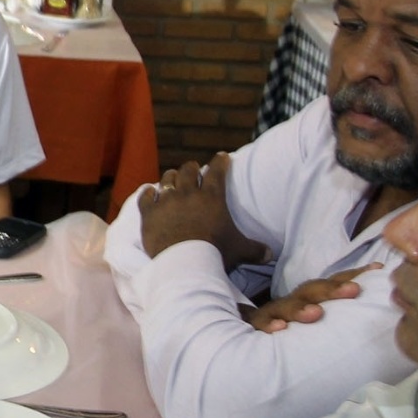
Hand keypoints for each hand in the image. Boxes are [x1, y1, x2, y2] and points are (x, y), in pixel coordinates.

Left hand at [137, 154, 268, 269]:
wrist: (185, 262)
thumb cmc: (215, 252)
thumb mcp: (240, 250)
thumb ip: (255, 249)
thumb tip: (271, 254)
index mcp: (212, 197)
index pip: (217, 172)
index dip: (220, 162)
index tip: (222, 156)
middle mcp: (188, 193)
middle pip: (188, 171)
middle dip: (192, 168)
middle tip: (193, 168)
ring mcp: (166, 201)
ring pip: (167, 179)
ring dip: (171, 177)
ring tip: (172, 177)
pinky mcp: (149, 213)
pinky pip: (146, 197)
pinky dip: (147, 193)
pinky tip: (149, 191)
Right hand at [244, 263, 381, 333]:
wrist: (240, 337)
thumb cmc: (286, 329)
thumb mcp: (309, 317)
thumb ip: (335, 311)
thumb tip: (369, 297)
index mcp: (307, 299)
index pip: (330, 284)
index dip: (353, 275)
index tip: (378, 269)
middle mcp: (290, 302)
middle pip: (310, 291)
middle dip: (332, 290)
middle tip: (354, 290)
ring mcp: (271, 314)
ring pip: (285, 307)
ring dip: (301, 309)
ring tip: (316, 314)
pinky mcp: (255, 327)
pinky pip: (260, 325)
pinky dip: (269, 325)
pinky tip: (280, 329)